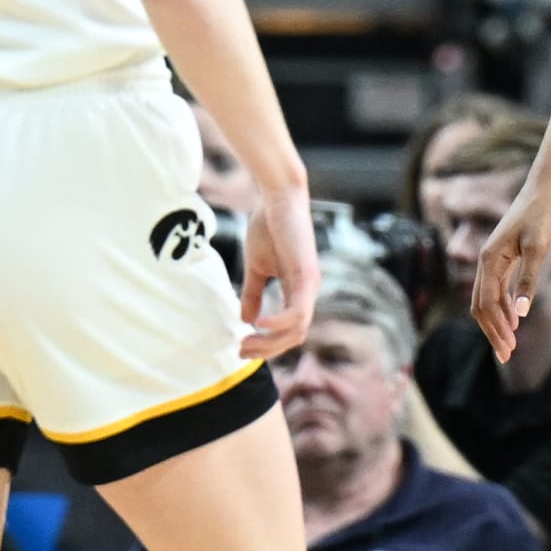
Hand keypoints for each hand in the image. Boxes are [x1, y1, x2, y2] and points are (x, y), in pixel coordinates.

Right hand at [240, 182, 318, 359]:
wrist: (277, 198)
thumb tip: (246, 319)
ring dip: (271, 343)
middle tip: (241, 352)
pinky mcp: (306, 276)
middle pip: (294, 337)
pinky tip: (258, 324)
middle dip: (267, 350)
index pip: (289, 331)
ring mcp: (310, 285)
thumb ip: (254, 294)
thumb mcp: (257, 268)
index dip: (267, 345)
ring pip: (297, 330)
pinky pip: (297, 312)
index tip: (241, 348)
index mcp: (298, 291)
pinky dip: (279, 324)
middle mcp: (308, 292)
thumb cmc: (268, 227)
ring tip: (246, 342)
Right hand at [472, 172, 550, 363]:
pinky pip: (496, 290)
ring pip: (486, 299)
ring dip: (496, 323)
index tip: (508, 349)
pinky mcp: (502, 259)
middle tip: (505, 357)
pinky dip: (502, 308)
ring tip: (509, 345)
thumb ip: (528, 279)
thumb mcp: (539, 248)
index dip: (495, 328)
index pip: (486, 303)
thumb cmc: (542, 216)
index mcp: (489, 259)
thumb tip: (519, 313)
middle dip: (491, 332)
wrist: (543, 192)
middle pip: (480, 305)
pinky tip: (512, 322)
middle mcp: (486, 261)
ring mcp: (492, 261)